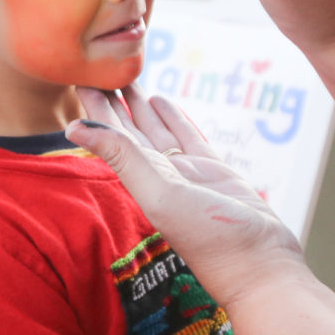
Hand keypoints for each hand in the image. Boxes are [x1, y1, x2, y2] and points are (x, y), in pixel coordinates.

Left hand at [65, 88, 307, 308]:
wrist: (260, 265)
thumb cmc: (212, 240)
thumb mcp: (161, 195)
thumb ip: (123, 157)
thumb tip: (74, 127)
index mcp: (142, 180)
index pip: (112, 136)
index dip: (96, 110)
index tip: (79, 80)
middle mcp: (160, 175)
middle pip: (130, 129)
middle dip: (113, 101)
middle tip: (97, 68)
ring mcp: (187, 173)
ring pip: (156, 129)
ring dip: (139, 105)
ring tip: (125, 78)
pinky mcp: (214, 172)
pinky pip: (187, 137)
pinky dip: (173, 118)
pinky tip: (161, 100)